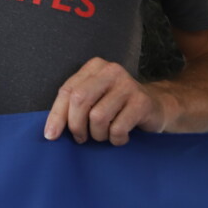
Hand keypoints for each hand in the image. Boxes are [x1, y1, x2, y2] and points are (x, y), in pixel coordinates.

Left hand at [44, 58, 168, 145]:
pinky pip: (117, 128)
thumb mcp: (94, 100)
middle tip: (82, 138)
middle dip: (76, 126)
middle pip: (80, 100)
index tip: (51, 135)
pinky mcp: (142, 101)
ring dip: (98, 135)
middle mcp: (111, 71)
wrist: (156, 107)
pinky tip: (121, 136)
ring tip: (105, 135)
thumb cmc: (117, 107)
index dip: (57, 115)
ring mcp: (128, 84)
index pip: (67, 90)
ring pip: (98, 117)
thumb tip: (51, 131)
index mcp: (94, 67)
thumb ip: (74, 107)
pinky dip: (116, 139)